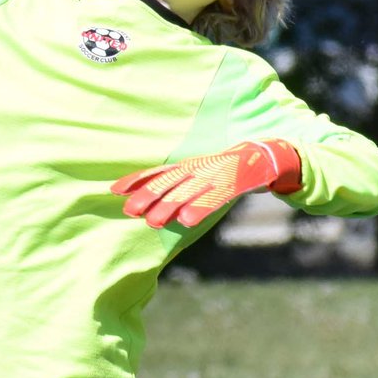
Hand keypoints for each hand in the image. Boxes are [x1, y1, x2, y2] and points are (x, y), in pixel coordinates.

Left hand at [112, 139, 301, 228]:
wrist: (263, 155)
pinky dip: (198, 209)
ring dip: (168, 207)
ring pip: (187, 193)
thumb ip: (179, 185)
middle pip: (168, 183)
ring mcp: (214, 176)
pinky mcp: (232, 184)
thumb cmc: (227, 170)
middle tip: (128, 211)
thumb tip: (154, 204)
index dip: (136, 180)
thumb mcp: (201, 173)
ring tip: (152, 222)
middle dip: (147, 196)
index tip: (114, 190)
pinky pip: (213, 198)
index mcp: (189, 166)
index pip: (158, 172)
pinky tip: (186, 222)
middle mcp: (198, 169)